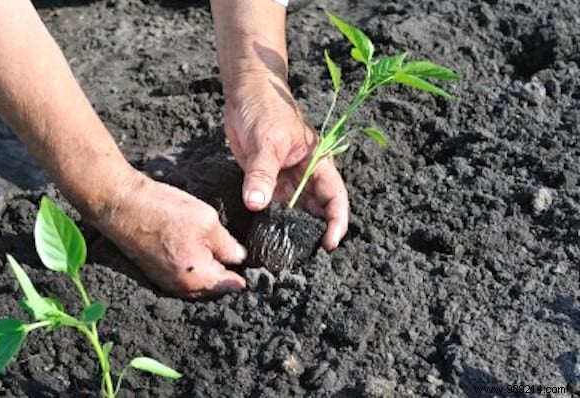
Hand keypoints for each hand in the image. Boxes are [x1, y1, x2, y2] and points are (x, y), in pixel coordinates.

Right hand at [96, 172, 246, 297]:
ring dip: (211, 270)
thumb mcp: (208, 222)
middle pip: (215, 287)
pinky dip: (194, 266)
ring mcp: (167, 282)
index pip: (231, 286)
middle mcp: (182, 288)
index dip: (246, 275)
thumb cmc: (165, 212)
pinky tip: (199, 248)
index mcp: (199, 279)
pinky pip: (184, 275)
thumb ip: (228, 245)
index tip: (258, 268)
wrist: (123, 205)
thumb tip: (240, 258)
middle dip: (228, 274)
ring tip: (221, 251)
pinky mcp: (157, 272)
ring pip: (199, 282)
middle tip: (241, 255)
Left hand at [224, 72, 348, 249]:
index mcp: (318, 162)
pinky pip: (272, 206)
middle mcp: (305, 175)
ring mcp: (286, 180)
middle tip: (302, 256)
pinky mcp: (267, 181)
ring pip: (295, 212)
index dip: (337, 222)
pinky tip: (265, 235)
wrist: (245, 93)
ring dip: (291, 229)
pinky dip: (271, 221)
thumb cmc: (265, 108)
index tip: (329, 244)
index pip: (335, 197)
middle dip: (314, 232)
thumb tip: (256, 204)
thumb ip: (261, 174)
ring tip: (284, 251)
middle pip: (317, 210)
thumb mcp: (266, 141)